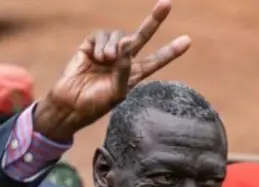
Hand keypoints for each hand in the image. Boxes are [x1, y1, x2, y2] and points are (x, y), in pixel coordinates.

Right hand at [34, 0, 190, 139]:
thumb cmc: (96, 104)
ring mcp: (107, 52)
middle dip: (154, 20)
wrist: (71, 104)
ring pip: (119, 35)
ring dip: (114, 46)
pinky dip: (101, 44)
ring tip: (106, 61)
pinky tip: (96, 58)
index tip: (187, 41)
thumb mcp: (117, 92)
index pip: (156, 60)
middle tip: (166, 3)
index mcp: (134, 74)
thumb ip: (125, 69)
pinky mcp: (91, 47)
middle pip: (143, 36)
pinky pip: (102, 35)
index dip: (171, 51)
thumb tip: (127, 42)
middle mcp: (123, 60)